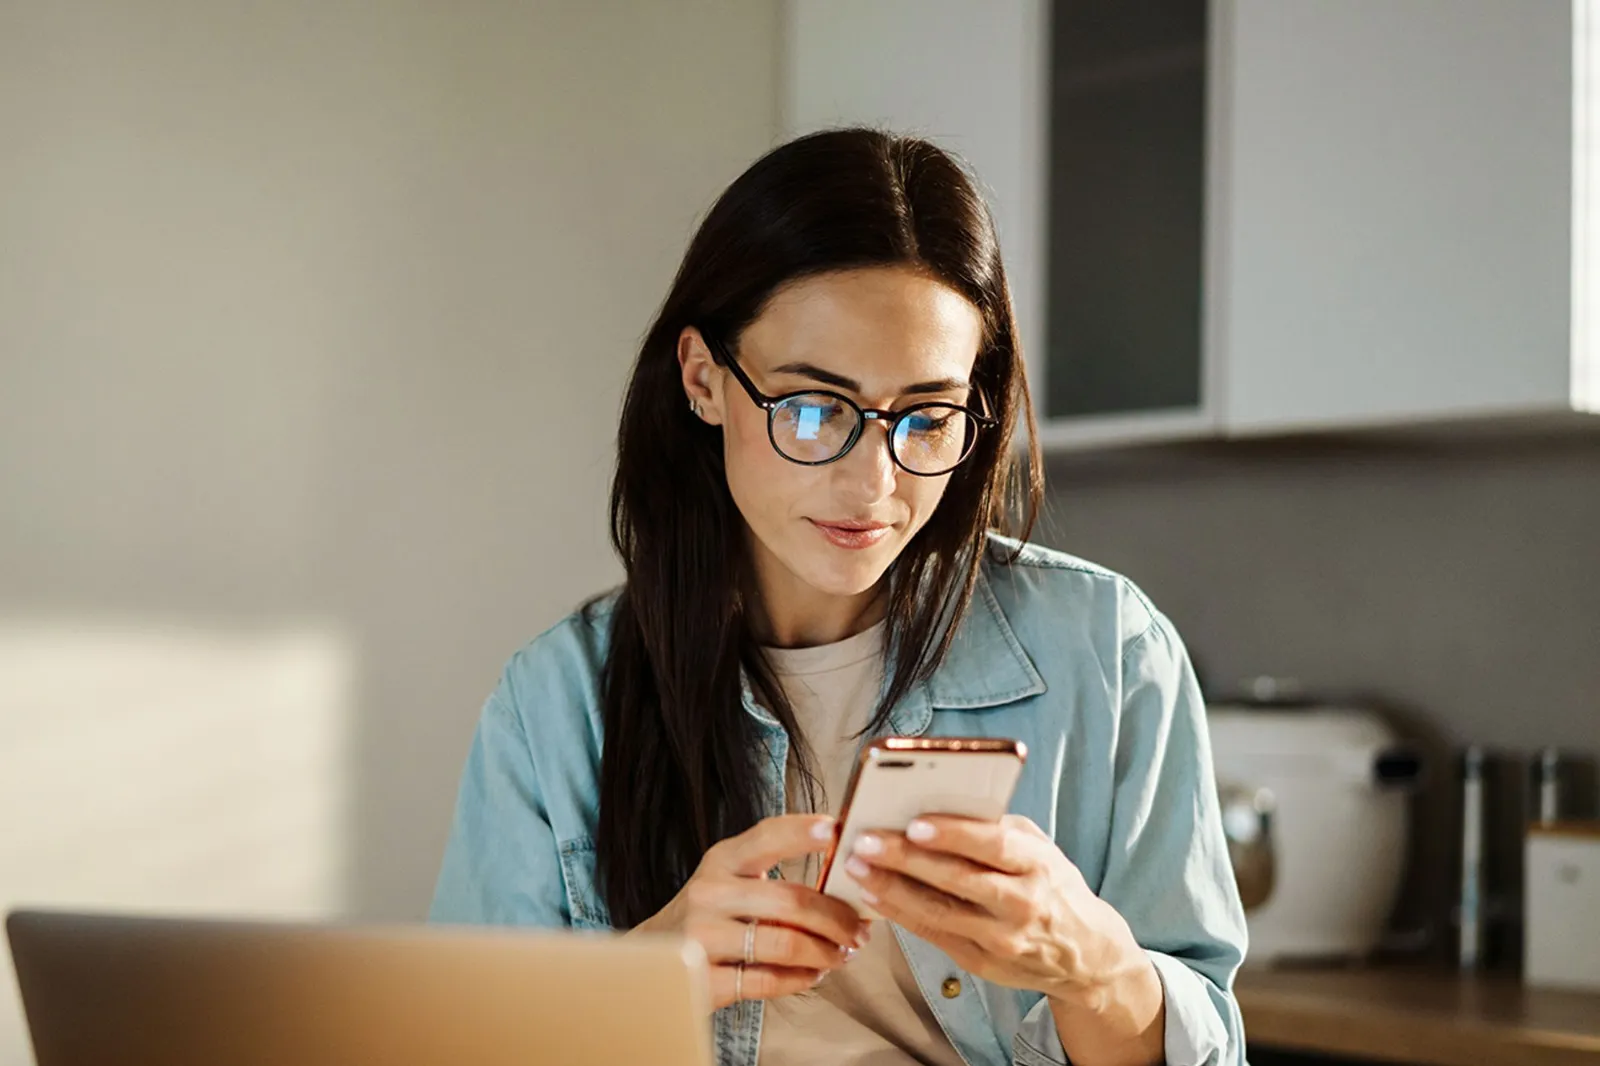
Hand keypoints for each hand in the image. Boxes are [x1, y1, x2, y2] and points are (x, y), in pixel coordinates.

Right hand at [632, 813, 871, 1010]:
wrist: (649, 957)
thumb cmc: (708, 914)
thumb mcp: (728, 878)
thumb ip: (772, 869)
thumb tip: (844, 872)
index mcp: (721, 860)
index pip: (767, 836)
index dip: (804, 832)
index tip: (838, 831)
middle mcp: (709, 893)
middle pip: (791, 900)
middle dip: (837, 918)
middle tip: (859, 930)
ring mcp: (702, 938)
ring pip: (785, 944)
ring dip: (826, 952)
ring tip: (841, 954)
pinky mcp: (703, 979)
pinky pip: (768, 981)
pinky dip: (801, 979)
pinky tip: (812, 974)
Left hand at [840, 814, 1151, 1005]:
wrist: (1085, 954)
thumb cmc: (1052, 885)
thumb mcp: (1040, 848)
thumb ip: (997, 828)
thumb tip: (940, 803)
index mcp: (1038, 864)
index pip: (993, 844)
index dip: (953, 834)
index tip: (914, 823)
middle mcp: (1023, 903)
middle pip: (957, 879)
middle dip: (905, 859)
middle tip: (865, 841)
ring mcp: (1002, 938)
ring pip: (939, 912)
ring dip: (891, 889)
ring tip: (856, 867)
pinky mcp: (984, 964)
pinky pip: (934, 936)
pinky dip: (900, 915)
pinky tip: (872, 896)